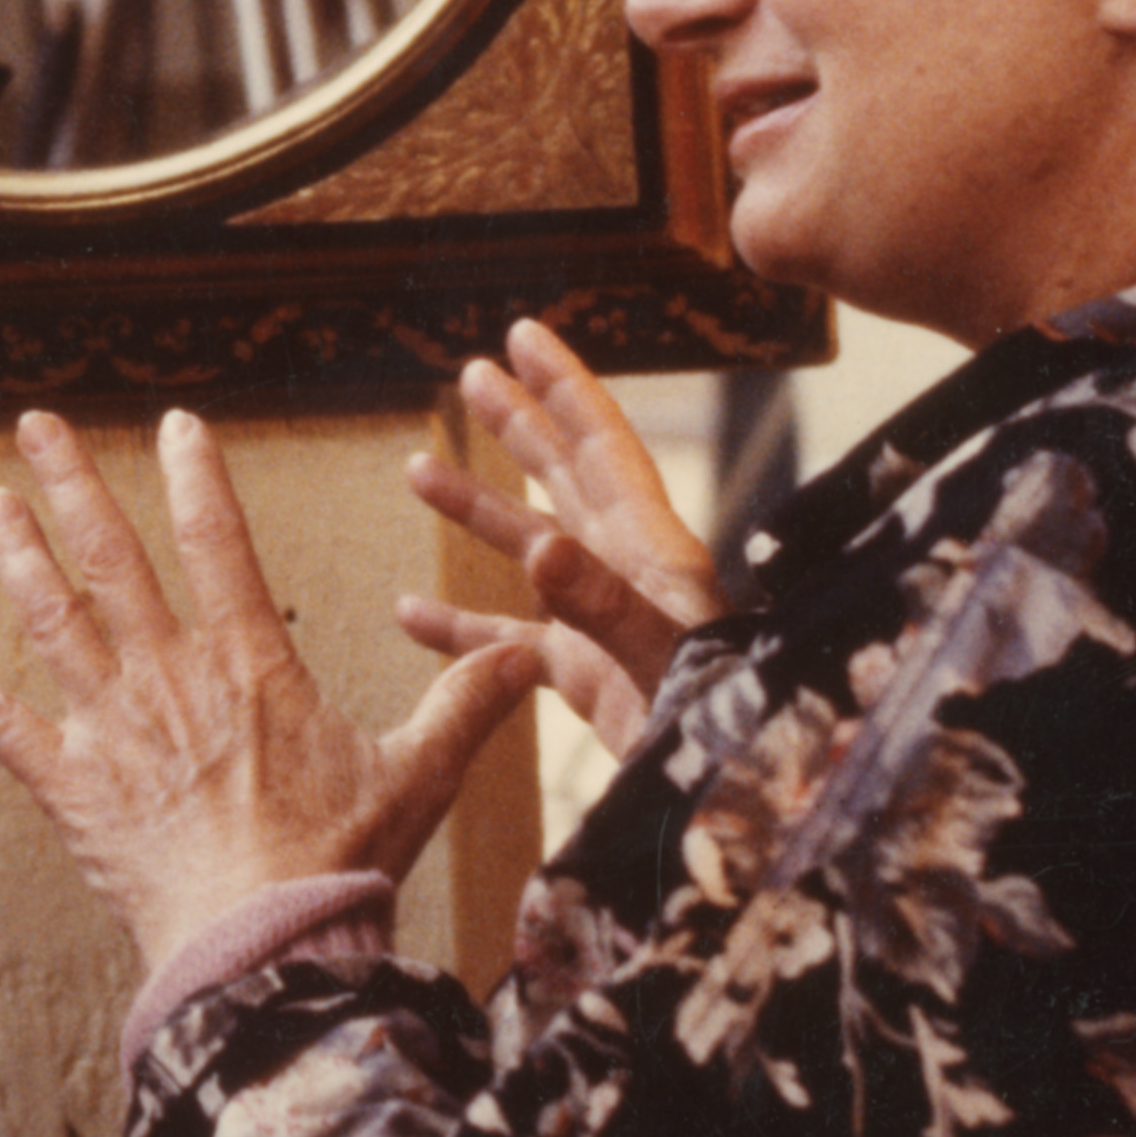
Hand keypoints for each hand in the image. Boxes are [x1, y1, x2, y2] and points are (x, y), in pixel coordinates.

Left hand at [0, 409, 541, 970]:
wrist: (264, 952)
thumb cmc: (339, 866)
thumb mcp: (418, 775)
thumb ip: (466, 706)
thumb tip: (531, 655)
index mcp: (249, 666)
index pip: (217, 545)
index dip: (196, 479)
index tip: (177, 424)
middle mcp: (170, 679)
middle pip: (110, 558)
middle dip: (72, 484)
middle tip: (38, 424)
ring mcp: (111, 729)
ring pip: (51, 621)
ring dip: (16, 558)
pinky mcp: (68, 787)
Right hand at [400, 318, 723, 758]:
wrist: (727, 801)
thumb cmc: (712, 731)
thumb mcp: (660, 663)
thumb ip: (602, 606)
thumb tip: (539, 548)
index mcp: (654, 553)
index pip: (604, 448)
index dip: (565, 388)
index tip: (525, 335)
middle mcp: (625, 573)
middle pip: (566, 478)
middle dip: (520, 423)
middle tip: (472, 373)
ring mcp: (599, 622)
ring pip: (528, 549)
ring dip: (476, 509)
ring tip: (417, 469)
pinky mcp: (580, 676)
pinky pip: (505, 640)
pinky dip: (458, 627)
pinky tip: (408, 616)